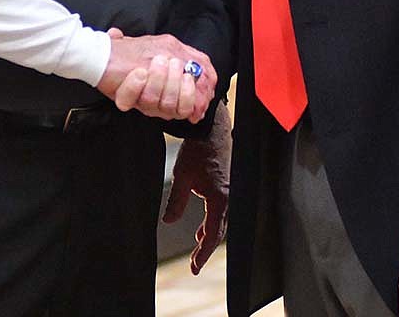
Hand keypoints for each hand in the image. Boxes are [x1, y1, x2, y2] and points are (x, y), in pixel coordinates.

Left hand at [97, 29, 216, 122]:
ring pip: (154, 102)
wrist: (104, 51)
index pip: (188, 107)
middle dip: (175, 82)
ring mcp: (139, 100)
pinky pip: (129, 99)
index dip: (193, 99)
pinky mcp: (122, 98)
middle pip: (173, 107)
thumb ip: (195, 62)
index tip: (189, 77)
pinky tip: (138, 73)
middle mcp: (155, 100)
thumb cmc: (137, 51)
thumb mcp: (170, 48)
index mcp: (169, 93)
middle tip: (172, 64)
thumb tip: (211, 80)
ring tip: (156, 62)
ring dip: (158, 79)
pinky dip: (135, 85)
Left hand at [163, 99, 230, 273]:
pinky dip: (212, 221)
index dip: (202, 254)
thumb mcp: (182, 177)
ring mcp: (230, 192)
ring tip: (197, 245)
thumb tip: (167, 222)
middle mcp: (229, 198)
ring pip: (221, 221)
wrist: (212, 129)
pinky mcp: (228, 185)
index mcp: (220, 200)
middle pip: (219, 231)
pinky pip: (221, 210)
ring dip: (209, 234)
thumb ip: (176, 202)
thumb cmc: (197, 151)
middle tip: (195, 264)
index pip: (211, 235)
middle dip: (205, 248)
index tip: (194, 269)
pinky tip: (202, 225)